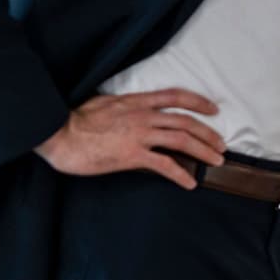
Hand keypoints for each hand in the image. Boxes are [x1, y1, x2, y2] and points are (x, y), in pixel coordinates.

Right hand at [33, 89, 225, 189]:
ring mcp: (138, 135)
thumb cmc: (75, 121)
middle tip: (221, 144)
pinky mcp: (132, 155)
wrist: (58, 134)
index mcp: (136, 101)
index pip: (175, 96)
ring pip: (181, 139)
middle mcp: (142, 116)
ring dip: (203, 150)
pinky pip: (164, 165)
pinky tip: (190, 183)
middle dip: (207, 133)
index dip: (198, 101)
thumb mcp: (104, 104)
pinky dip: (181, 174)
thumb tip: (135, 113)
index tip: (213, 108)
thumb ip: (124, 107)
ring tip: (216, 161)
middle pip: (185, 121)